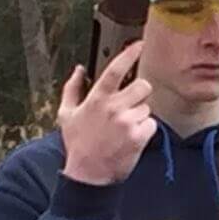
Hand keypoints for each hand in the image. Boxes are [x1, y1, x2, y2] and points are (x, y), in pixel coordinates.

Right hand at [59, 41, 155, 185]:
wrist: (88, 174)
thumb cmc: (78, 144)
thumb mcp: (67, 114)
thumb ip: (72, 89)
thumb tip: (79, 70)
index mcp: (97, 98)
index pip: (116, 69)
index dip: (129, 54)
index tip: (140, 45)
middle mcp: (114, 107)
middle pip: (143, 86)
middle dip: (140, 94)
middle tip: (131, 105)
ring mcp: (127, 122)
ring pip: (147, 108)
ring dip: (140, 116)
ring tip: (125, 129)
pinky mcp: (138, 137)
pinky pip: (152, 124)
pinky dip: (145, 131)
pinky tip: (131, 139)